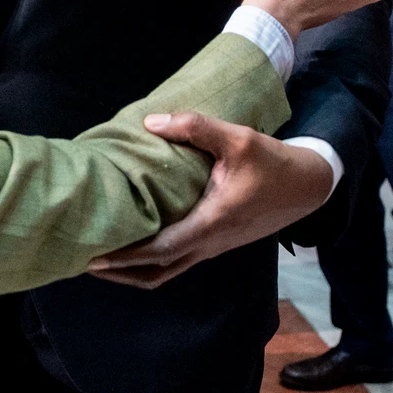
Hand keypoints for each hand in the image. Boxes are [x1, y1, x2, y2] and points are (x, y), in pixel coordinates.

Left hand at [87, 111, 334, 287]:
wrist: (308, 186)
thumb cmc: (272, 163)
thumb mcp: (238, 138)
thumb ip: (196, 128)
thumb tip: (151, 122)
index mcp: (212, 223)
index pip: (162, 249)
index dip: (128, 255)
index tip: (96, 257)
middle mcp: (210, 242)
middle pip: (159, 270)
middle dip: (121, 270)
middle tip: (84, 260)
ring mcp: (215, 246)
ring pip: (169, 269)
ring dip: (134, 269)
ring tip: (102, 260)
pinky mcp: (217, 242)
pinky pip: (179, 260)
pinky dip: (152, 261)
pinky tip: (134, 247)